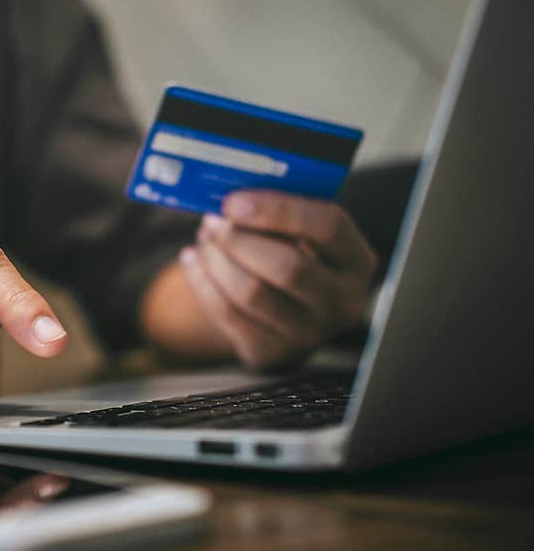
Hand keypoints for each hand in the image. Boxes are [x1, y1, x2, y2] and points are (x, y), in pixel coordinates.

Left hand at [179, 190, 376, 368]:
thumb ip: (280, 215)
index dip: (278, 210)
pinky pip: (226, 313)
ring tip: (204, 237)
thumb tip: (233, 199)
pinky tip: (193, 259)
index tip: (235, 201)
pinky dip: (201, 281)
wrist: (287, 314)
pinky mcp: (269, 352)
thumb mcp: (303, 235)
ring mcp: (307, 334)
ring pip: (251, 293)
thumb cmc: (294, 256)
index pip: (328, 227)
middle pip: (287, 267)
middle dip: (240, 240)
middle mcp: (342, 302)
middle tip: (213, 221)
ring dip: (216, 259)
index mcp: (356, 261)